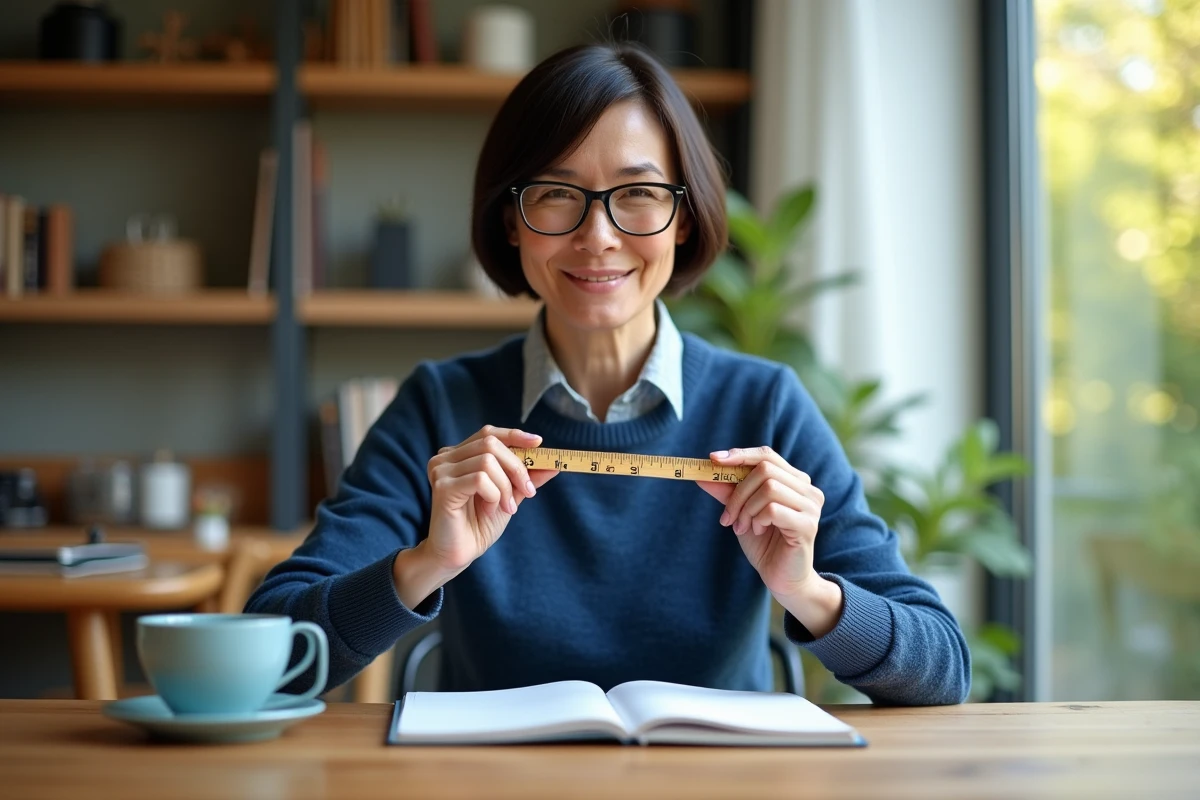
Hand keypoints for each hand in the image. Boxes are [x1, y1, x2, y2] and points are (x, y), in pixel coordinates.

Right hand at [425, 426, 557, 573]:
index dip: (514, 435)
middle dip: (517, 467)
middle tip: (528, 492)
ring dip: (506, 487)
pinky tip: (491, 510)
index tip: (538, 443)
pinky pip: (480, 479)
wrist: (459, 554)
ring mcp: (441, 470)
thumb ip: (526, 478)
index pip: (488, 433)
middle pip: (490, 443)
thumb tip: (553, 463)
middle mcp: (446, 457)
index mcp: (459, 455)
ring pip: (487, 461)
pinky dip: (494, 495)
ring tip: (506, 507)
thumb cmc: (479, 524)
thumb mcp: (509, 495)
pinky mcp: (442, 487)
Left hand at [697, 447, 841, 636]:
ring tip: (743, 527)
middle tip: (728, 516)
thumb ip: (727, 492)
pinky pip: (773, 509)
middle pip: (765, 469)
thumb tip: (702, 474)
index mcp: (794, 481)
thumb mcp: (741, 512)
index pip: (767, 455)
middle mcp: (807, 489)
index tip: (713, 460)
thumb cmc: (764, 543)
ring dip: (746, 509)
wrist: (781, 578)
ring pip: (769, 488)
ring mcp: (811, 506)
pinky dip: (757, 519)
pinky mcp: (807, 525)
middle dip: (738, 492)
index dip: (740, 455)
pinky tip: (757, 532)